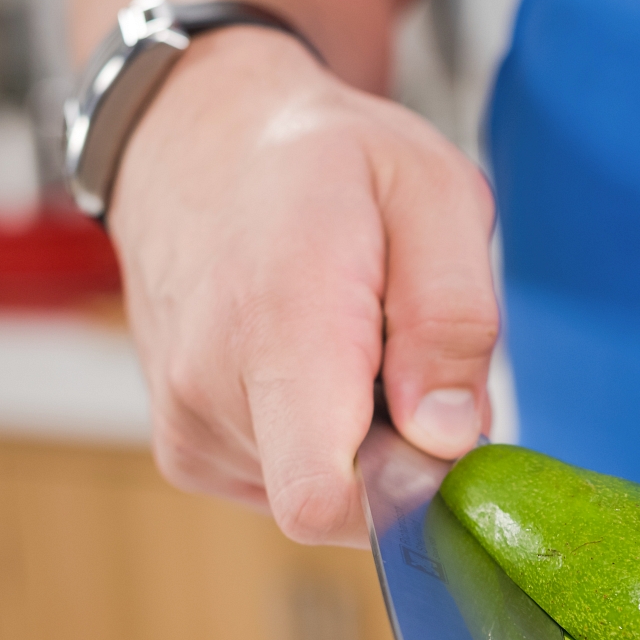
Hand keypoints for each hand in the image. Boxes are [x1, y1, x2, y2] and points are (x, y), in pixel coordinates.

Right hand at [107, 27, 498, 544]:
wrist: (195, 138)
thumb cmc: (322, 158)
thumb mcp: (433, 192)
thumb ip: (453, 315)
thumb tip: (447, 436)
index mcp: (278, 326)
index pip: (324, 499)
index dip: (407, 496)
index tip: (441, 430)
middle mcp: (210, 390)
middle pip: (347, 501)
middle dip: (402, 448)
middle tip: (402, 348)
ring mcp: (188, 428)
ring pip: (321, 495)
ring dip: (363, 437)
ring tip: (348, 339)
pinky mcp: (186, 450)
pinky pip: (287, 483)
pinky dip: (321, 439)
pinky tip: (312, 364)